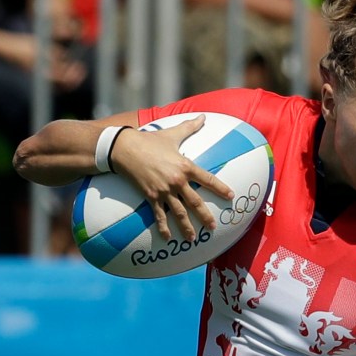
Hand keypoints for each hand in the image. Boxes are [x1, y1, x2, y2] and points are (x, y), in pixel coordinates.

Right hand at [111, 115, 235, 240]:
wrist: (124, 148)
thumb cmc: (150, 140)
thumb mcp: (172, 133)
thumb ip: (190, 127)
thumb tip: (203, 116)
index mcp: (185, 166)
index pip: (208, 179)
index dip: (220, 189)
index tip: (231, 196)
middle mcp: (176, 181)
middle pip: (195, 202)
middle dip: (205, 216)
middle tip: (213, 227)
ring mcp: (163, 191)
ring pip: (178, 212)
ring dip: (186, 226)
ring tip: (193, 238)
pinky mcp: (150, 196)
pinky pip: (159, 215)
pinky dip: (163, 227)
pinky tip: (168, 237)